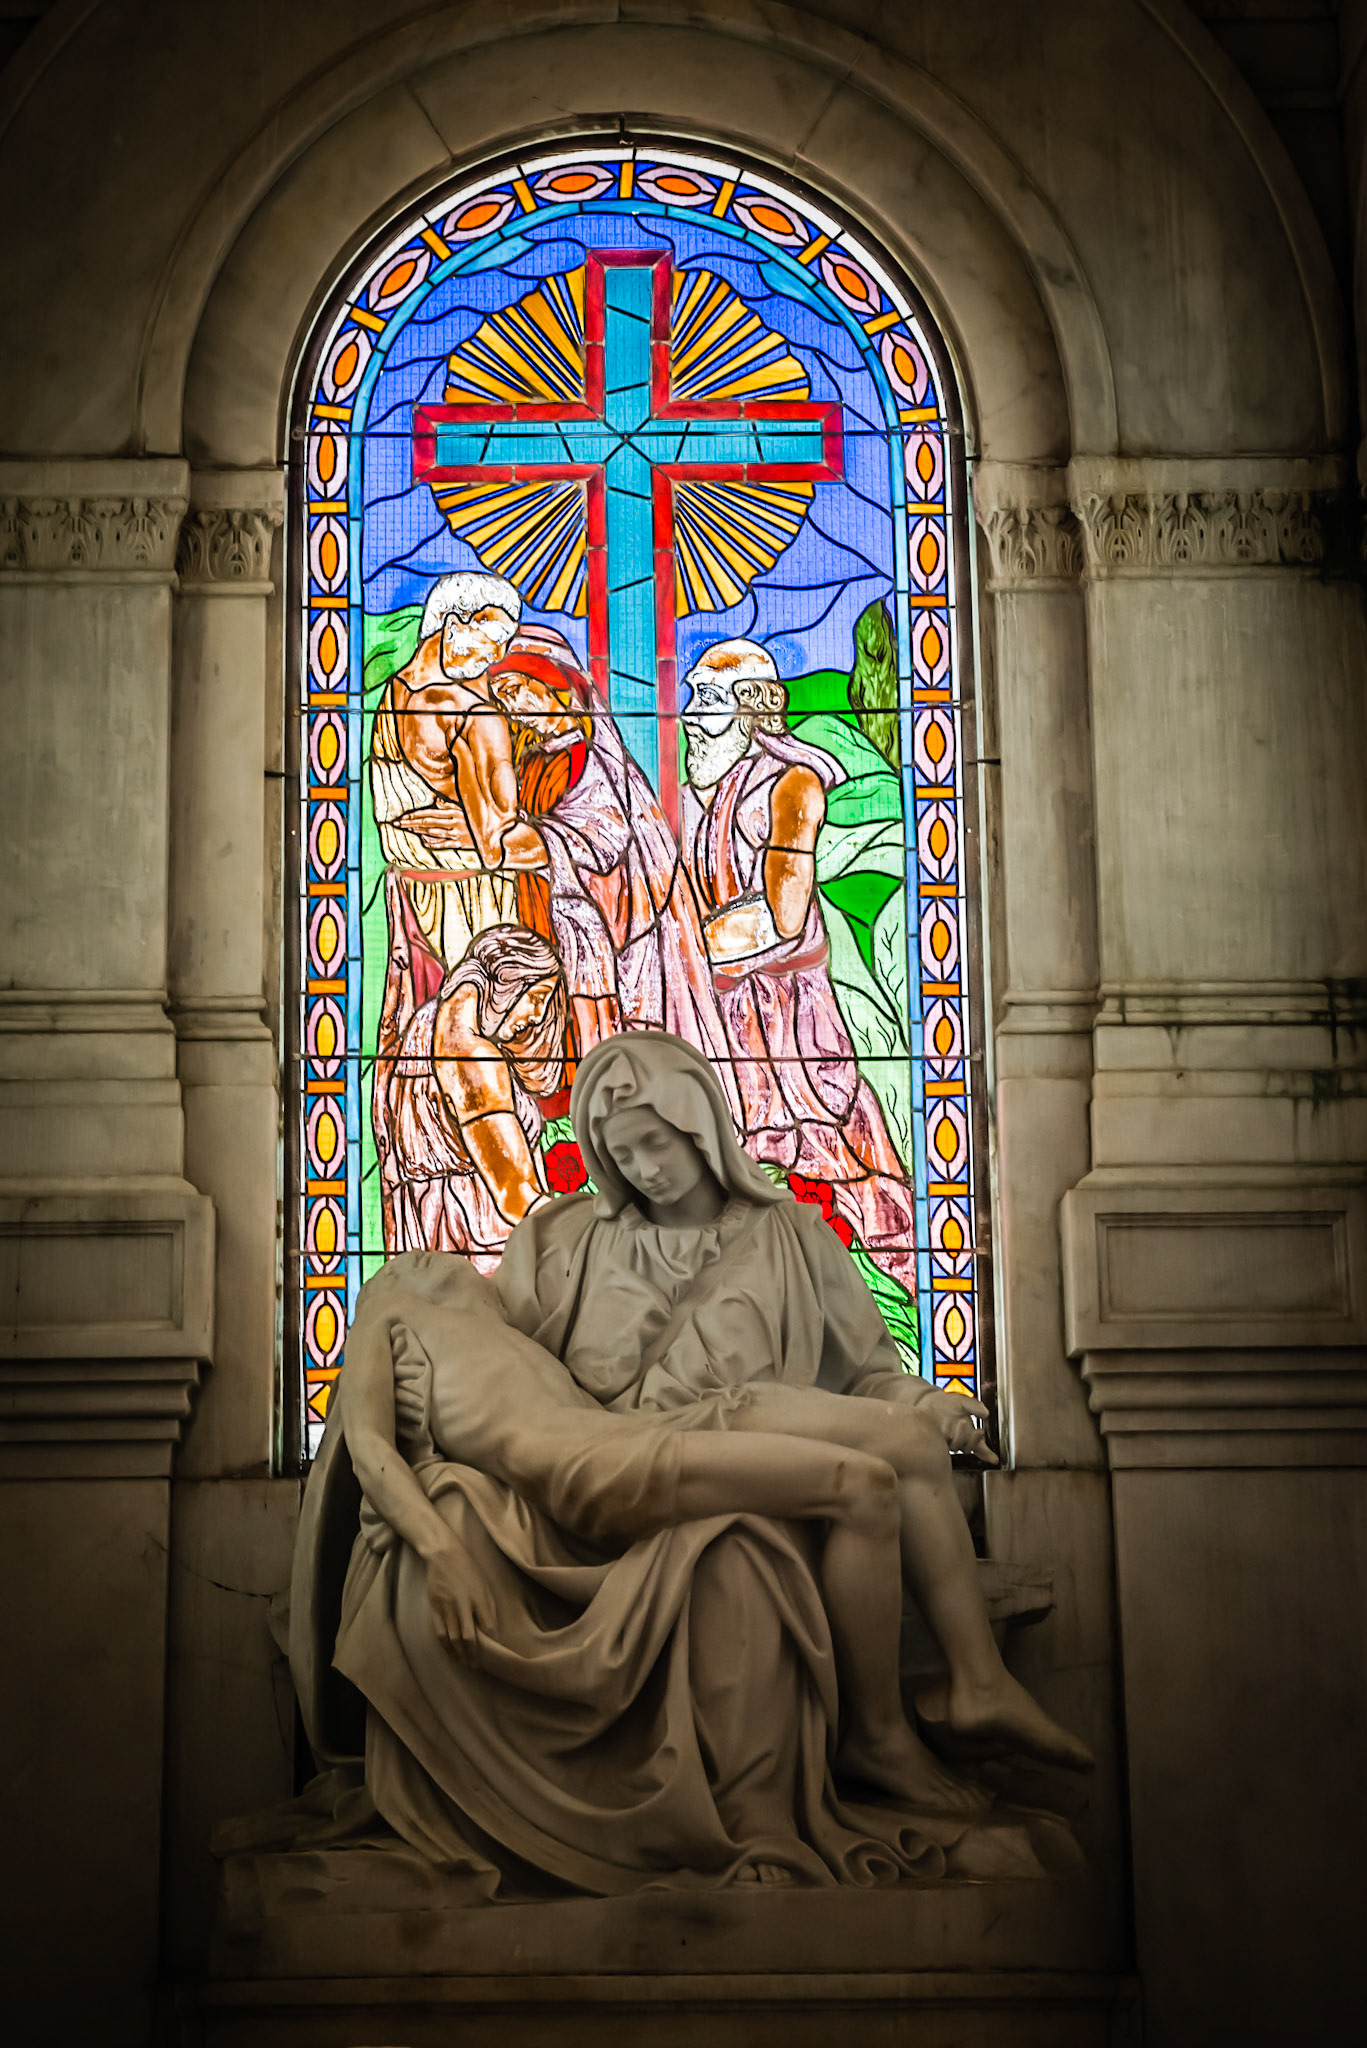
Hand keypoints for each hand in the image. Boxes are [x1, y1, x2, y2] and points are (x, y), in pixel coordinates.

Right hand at [425, 1542, 495, 1663]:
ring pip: (453, 1638)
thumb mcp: (484, 1584)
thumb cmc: (468, 1569)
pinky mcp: (435, 1609)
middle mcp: (462, 1605)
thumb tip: (492, 1628)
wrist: (443, 1556)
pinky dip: (445, 1646)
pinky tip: (450, 1653)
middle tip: (477, 1665)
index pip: (487, 1627)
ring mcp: (447, 1608)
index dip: (490, 1642)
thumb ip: (489, 1606)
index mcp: (478, 1598)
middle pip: (468, 1637)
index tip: (494, 1651)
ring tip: (465, 1663)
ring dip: (459, 1654)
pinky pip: (440, 1633)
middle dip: (473, 1654)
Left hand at [918, 1389, 998, 1465]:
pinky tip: (943, 1431)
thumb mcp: (961, 1401)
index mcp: (969, 1433)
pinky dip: (947, 1439)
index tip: (994, 1460)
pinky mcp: (937, 1444)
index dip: (988, 1454)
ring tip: (949, 1422)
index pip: (981, 1447)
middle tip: (962, 1422)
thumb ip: (974, 1405)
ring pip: (958, 1445)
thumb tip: (986, 1413)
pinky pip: (944, 1448)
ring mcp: (948, 1444)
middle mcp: (960, 1441)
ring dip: (956, 1434)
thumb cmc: (945, 1403)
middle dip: (968, 1435)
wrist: (926, 1402)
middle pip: (969, 1446)